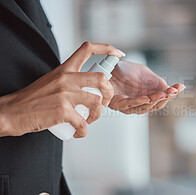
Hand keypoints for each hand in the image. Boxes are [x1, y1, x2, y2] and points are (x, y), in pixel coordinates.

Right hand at [0, 42, 123, 137]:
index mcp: (64, 69)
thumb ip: (70, 80)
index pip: (87, 49)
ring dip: (97, 115)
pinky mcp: (62, 111)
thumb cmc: (32, 100)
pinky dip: (84, 131)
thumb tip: (90, 88)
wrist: (11, 112)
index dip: (107, 49)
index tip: (118, 54)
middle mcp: (66, 78)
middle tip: (104, 103)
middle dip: (109, 93)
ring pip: (97, 102)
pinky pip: (83, 123)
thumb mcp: (52, 81)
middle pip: (101, 79)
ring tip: (89, 121)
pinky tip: (79, 132)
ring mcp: (64, 94)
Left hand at [109, 60, 184, 113]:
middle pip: (155, 105)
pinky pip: (129, 105)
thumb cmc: (124, 71)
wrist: (108, 65)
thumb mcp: (146, 74)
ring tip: (164, 94)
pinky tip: (147, 98)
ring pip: (144, 107)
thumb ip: (158, 82)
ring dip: (155, 100)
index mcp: (147, 97)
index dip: (171, 94)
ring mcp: (128, 106)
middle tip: (172, 91)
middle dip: (165, 98)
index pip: (162, 99)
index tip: (179, 87)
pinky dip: (139, 102)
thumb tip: (173, 89)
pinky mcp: (117, 104)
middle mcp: (139, 104)